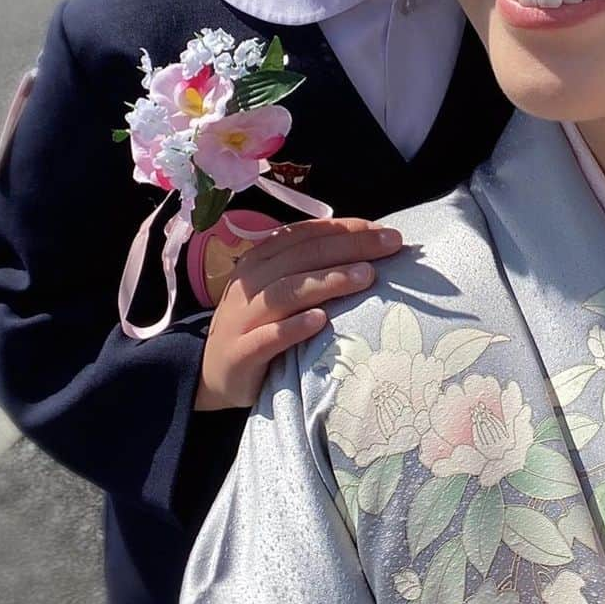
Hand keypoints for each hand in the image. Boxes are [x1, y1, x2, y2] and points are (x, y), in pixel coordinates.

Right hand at [195, 217, 401, 410]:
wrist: (214, 374)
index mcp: (263, 259)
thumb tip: (370, 251)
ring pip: (287, 291)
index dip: (346, 229)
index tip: (385, 231)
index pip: (307, 235)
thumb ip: (313, 268)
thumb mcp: (281, 289)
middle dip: (349, 247)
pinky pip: (268, 337)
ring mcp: (243, 317)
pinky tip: (320, 321)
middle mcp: (252, 282)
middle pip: (303, 256)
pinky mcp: (241, 353)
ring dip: (328, 281)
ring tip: (366, 276)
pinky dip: (293, 327)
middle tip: (390, 245)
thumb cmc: (261, 325)